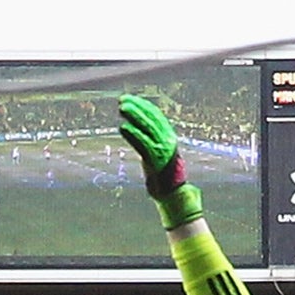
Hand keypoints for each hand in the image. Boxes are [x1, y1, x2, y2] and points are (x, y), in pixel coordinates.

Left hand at [118, 95, 202, 226]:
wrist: (173, 195)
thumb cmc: (165, 178)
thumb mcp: (159, 156)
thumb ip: (151, 144)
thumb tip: (139, 134)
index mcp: (169, 138)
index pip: (156, 116)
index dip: (143, 106)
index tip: (130, 100)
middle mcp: (168, 141)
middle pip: (151, 119)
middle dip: (136, 108)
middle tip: (122, 101)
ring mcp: (162, 150)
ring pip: (147, 128)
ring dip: (134, 116)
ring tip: (121, 108)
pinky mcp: (156, 160)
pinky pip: (143, 144)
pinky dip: (133, 134)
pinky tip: (123, 127)